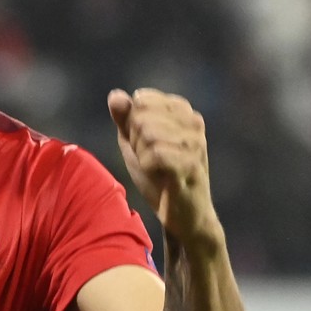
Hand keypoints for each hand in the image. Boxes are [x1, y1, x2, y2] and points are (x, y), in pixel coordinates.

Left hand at [107, 88, 220, 249]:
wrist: (183, 215)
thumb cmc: (159, 177)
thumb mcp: (135, 144)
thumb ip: (124, 119)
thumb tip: (115, 95)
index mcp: (182, 110)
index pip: (141, 100)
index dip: (134, 125)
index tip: (147, 145)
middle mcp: (193, 121)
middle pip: (142, 116)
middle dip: (137, 142)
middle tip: (152, 161)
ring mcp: (196, 142)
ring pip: (148, 133)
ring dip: (143, 156)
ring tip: (157, 169)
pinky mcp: (192, 164)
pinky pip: (156, 154)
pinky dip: (148, 167)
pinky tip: (159, 176)